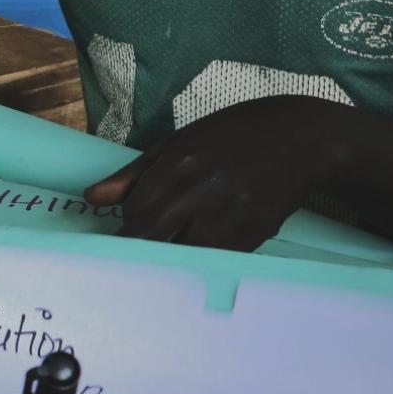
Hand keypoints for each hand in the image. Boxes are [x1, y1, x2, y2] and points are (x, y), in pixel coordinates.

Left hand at [85, 96, 352, 250]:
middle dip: (140, 246)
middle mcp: (201, 191)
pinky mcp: (252, 236)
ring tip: (176, 241)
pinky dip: (202, 254)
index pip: (135, 213)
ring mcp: (229, 216)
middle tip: (137, 250)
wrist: (299, 139)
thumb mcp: (179, 141)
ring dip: (172, 252)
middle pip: (152, 237)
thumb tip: (92, 198)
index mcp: (179, 163)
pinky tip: (203, 241)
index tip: (121, 232)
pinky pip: (213, 258)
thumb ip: (134, 173)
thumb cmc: (233, 135)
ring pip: (182, 254)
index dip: (125, 227)